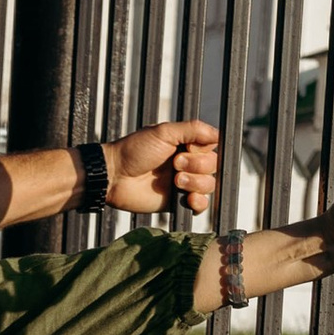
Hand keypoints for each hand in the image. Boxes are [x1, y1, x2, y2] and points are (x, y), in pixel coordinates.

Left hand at [104, 119, 221, 221]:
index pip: (212, 146)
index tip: (187, 148)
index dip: (204, 149)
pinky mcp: (178, 202)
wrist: (115, 176)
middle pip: (213, 166)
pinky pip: (201, 205)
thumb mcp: (164, 132)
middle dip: (197, 165)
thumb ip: (192, 129)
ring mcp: (183, 182)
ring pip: (209, 185)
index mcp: (185, 144)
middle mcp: (187, 162)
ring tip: (175, 181)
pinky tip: (187, 198)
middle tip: (175, 164)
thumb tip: (218, 133)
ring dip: (195, 182)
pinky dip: (199, 202)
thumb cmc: (134, 151)